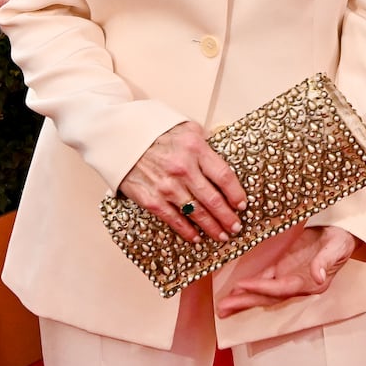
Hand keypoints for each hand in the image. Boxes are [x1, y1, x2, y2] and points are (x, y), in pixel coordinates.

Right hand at [118, 121, 246, 243]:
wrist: (122, 138)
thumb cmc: (157, 131)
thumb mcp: (187, 128)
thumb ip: (206, 142)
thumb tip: (223, 156)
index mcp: (195, 149)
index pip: (224, 176)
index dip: (236, 193)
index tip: (242, 205)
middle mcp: (183, 169)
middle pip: (213, 199)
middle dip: (228, 216)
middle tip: (236, 227)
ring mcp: (167, 186)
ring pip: (196, 213)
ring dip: (212, 227)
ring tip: (222, 235)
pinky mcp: (151, 199)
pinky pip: (174, 219)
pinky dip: (187, 231)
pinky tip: (196, 238)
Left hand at [216, 225, 356, 317]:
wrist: (343, 232)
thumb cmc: (342, 239)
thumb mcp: (337, 246)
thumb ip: (327, 261)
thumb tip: (319, 276)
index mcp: (311, 283)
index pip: (283, 288)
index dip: (262, 288)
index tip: (243, 286)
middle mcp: (298, 284)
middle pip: (269, 297)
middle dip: (246, 302)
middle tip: (223, 309)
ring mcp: (290, 277)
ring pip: (263, 292)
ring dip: (243, 299)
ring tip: (223, 307)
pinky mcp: (284, 267)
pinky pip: (264, 279)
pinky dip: (250, 285)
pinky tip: (235, 290)